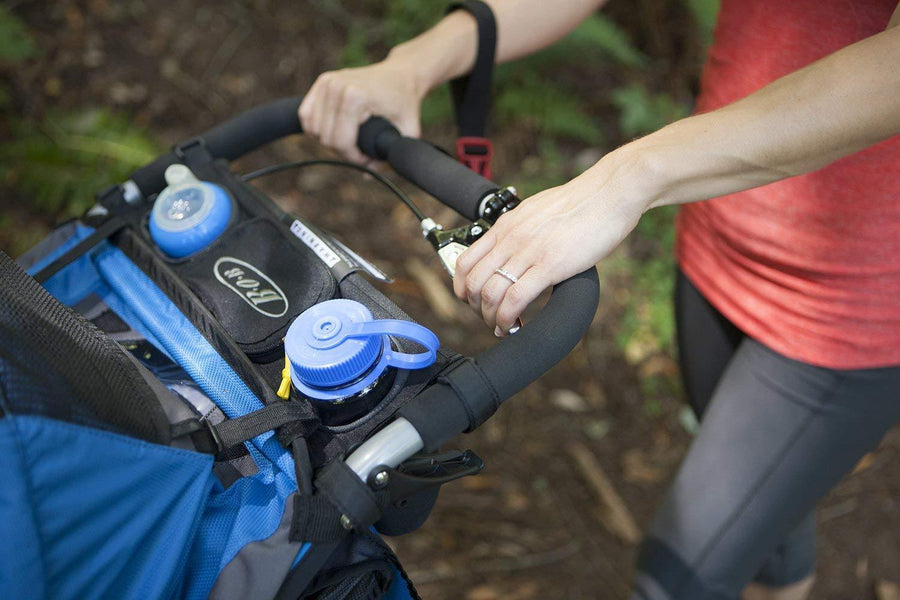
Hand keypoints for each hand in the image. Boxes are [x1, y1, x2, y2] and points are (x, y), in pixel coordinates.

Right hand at [299, 57, 426, 163]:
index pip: (341, 142)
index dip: (355, 158)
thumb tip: (367, 176)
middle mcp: (336, 86)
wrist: (401, 75)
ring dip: (330, 140)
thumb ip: (390, 159)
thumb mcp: (408, 133)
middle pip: (326, 138)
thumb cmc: (405, 104)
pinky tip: (335, 130)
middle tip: (363, 149)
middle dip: (344, 151)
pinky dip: (317, 128)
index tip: (369, 157)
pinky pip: (306, 116)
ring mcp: (327, 82)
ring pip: (313, 129)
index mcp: (355, 96)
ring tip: (351, 139)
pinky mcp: (321, 82)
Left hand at [452, 151, 651, 334]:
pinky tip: (514, 326)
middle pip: (473, 283)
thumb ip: (521, 231)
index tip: (472, 302)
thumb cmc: (582, 203)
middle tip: (489, 319)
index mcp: (506, 226)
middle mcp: (511, 238)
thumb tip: (515, 250)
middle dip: (476, 309)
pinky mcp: (550, 265)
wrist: (610, 193)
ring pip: (490, 294)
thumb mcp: (537, 212)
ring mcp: (528, 252)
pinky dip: (508, 319)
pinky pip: (516, 299)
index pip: (465, 262)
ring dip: (491, 318)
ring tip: (501, 327)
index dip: (462, 289)